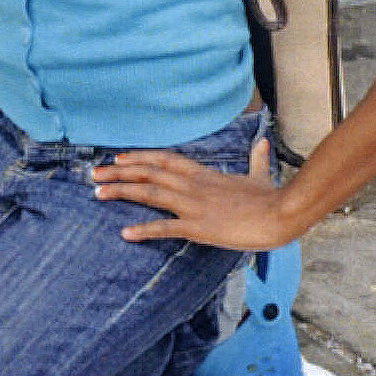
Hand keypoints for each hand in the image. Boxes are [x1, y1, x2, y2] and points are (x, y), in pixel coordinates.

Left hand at [93, 135, 295, 249]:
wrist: (281, 215)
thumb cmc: (271, 198)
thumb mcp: (259, 176)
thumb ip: (256, 158)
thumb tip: (261, 142)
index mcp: (204, 174)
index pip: (164, 159)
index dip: (140, 157)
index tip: (119, 158)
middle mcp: (193, 186)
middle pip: (149, 173)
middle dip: (119, 172)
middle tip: (95, 174)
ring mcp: (194, 206)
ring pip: (150, 193)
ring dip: (122, 192)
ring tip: (98, 193)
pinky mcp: (199, 227)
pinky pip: (166, 228)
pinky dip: (144, 230)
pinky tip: (125, 233)